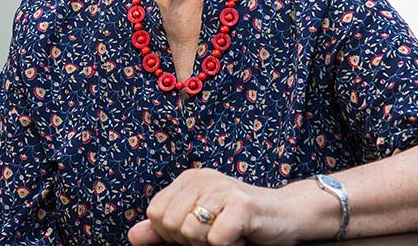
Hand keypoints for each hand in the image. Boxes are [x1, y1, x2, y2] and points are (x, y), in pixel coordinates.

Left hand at [127, 168, 303, 245]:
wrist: (284, 216)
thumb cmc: (238, 221)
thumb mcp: (198, 223)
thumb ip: (164, 230)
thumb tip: (133, 234)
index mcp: (189, 178)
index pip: (155, 213)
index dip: (171, 233)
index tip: (198, 231)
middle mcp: (204, 177)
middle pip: (170, 224)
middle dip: (190, 241)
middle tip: (215, 233)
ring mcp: (223, 189)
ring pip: (190, 231)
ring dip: (210, 244)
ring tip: (228, 233)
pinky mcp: (242, 205)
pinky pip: (216, 239)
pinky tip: (240, 236)